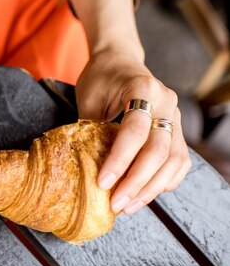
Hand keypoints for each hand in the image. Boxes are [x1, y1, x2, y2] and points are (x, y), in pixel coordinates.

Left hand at [75, 48, 191, 214]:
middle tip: (116, 204)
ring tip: (128, 206)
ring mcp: (176, 117)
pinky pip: (179, 161)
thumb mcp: (89, 97)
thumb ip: (92, 129)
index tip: (103, 183)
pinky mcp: (177, 130)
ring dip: (151, 188)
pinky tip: (144, 194)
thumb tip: (86, 169)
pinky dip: (164, 181)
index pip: (134, 131)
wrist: (119, 59)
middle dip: (136, 182)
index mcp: (143, 88)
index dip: (119, 160)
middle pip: (159, 150)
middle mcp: (167, 103)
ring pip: (174, 160)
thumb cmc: (100, 77)